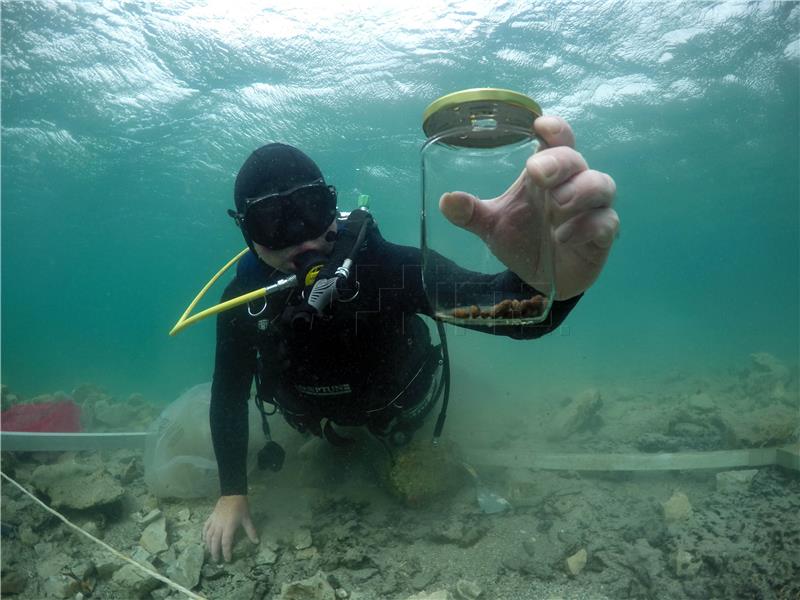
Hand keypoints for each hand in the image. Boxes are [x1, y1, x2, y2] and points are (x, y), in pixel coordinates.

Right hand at [202, 495, 258, 562]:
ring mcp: (213, 521)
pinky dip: (203, 535)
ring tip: (210, 553)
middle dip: (215, 552)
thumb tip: (257, 542)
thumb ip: (251, 531)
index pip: (226, 543)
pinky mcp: (210, 517)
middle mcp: (219, 526)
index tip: (228, 560)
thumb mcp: (247, 519)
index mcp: (229, 527)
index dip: (226, 552)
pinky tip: (204, 540)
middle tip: (216, 561)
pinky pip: (205, 528)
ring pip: (208, 536)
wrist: (232, 493)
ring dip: (208, 546)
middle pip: (215, 542)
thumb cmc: (241, 506)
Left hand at [439, 115, 618, 299]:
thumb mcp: (491, 225)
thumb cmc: (521, 239)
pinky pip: (606, 223)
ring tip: (554, 208)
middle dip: (559, 162)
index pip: (557, 140)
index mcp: (547, 172)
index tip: (540, 126)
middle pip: (576, 159)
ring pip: (601, 184)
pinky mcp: (602, 234)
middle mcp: (573, 183)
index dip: (554, 129)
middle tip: (537, 173)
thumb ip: (470, 213)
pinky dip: (587, 227)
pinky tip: (563, 237)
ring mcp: (592, 208)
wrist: (540, 279)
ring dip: (578, 192)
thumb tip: (446, 201)